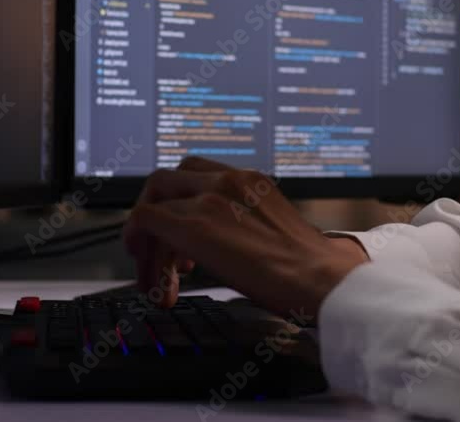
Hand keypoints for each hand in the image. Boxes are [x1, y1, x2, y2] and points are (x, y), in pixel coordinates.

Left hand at [122, 157, 369, 317]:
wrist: (322, 280)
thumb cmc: (311, 270)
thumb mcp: (278, 232)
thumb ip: (249, 227)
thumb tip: (232, 250)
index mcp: (251, 181)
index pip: (197, 175)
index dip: (180, 205)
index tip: (181, 243)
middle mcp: (229, 180)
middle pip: (169, 181)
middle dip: (158, 217)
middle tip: (164, 258)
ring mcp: (210, 197)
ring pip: (154, 201)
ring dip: (150, 244)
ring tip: (159, 283)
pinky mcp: (195, 223)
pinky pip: (144, 218)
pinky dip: (137, 242)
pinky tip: (150, 274)